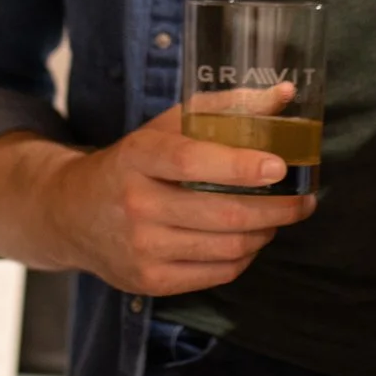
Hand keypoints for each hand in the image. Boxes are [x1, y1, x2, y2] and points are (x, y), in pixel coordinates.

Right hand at [0, 100, 313, 296]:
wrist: (71, 213)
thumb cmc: (133, 163)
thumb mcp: (165, 126)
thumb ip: (224, 108)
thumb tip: (285, 94)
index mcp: (137, 157)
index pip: (191, 161)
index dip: (240, 166)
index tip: (280, 166)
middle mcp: (135, 204)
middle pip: (221, 214)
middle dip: (276, 209)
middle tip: (304, 200)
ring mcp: (140, 248)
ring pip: (226, 248)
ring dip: (265, 233)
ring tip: (278, 218)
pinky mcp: (148, 281)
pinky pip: (217, 274)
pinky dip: (244, 257)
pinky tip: (249, 240)